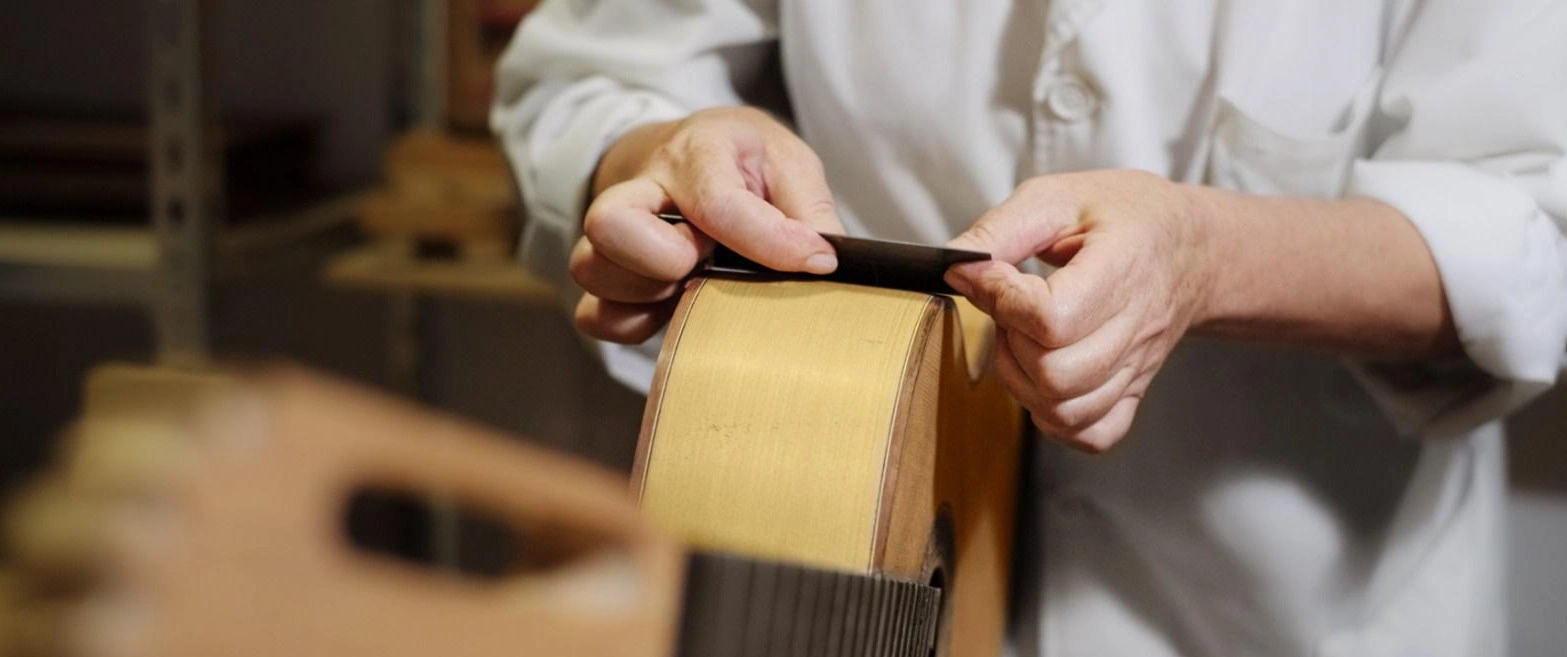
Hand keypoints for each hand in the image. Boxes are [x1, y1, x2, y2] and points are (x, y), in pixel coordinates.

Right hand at [572, 107, 842, 342]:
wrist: (688, 152)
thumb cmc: (744, 163)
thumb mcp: (790, 165)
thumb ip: (810, 212)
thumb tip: (821, 266)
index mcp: (699, 150)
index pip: (717, 204)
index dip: (769, 242)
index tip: (814, 261)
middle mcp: (643, 186)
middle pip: (612, 224)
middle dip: (665, 260)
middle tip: (706, 263)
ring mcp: (615, 233)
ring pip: (594, 270)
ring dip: (649, 292)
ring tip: (693, 282)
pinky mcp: (607, 274)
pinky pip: (593, 313)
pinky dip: (629, 323)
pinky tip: (669, 309)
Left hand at [945, 170, 1214, 451]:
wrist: (1189, 247)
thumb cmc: (1123, 217)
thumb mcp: (1057, 198)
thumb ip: (1000, 231)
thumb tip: (955, 270)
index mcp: (1123, 269)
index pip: (1053, 319)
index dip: (1003, 301)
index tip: (987, 274)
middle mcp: (1135, 328)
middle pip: (1055, 374)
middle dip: (1011, 342)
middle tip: (1008, 307)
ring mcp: (1136, 368)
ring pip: (1065, 411)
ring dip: (1022, 379)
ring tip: (1022, 338)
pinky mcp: (1133, 392)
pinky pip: (1090, 434)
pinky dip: (1054, 417)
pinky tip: (1041, 377)